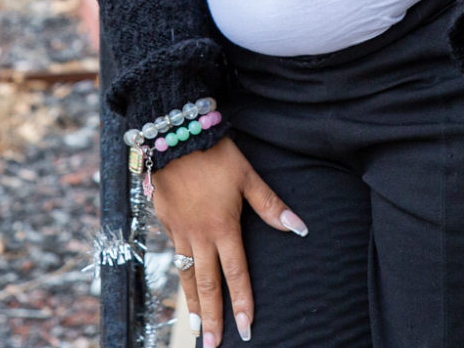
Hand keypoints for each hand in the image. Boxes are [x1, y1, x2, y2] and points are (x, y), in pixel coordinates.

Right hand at [150, 136, 306, 345]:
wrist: (173, 136)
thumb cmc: (215, 154)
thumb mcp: (247, 176)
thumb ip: (270, 205)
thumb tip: (298, 226)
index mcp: (223, 227)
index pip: (235, 273)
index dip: (242, 302)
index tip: (246, 328)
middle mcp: (199, 235)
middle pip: (206, 285)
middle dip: (212, 318)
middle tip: (213, 345)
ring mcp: (179, 231)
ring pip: (186, 276)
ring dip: (192, 305)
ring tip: (197, 330)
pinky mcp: (165, 222)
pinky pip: (175, 255)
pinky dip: (180, 276)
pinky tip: (183, 285)